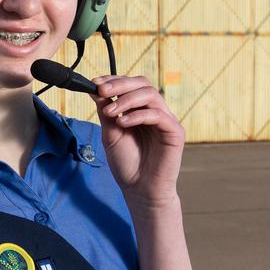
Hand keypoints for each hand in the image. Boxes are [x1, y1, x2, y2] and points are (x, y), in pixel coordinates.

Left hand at [90, 75, 184, 210]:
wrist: (139, 189)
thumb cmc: (126, 163)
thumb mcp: (110, 134)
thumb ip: (106, 112)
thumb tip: (96, 90)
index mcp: (139, 110)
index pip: (130, 85)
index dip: (113, 80)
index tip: (94, 83)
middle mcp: (154, 111)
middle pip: (142, 84)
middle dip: (120, 84)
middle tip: (101, 90)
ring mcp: (166, 120)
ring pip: (151, 95)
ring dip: (126, 99)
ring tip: (110, 112)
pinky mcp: (174, 132)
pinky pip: (158, 115)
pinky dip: (138, 115)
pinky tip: (123, 122)